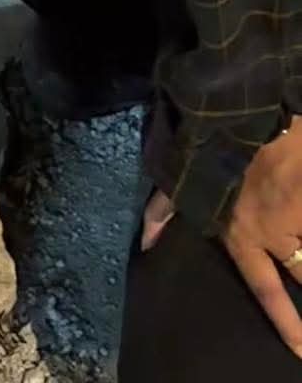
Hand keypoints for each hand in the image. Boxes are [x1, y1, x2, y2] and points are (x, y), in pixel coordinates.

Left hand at [142, 126, 301, 356]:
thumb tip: (145, 242)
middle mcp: (276, 232)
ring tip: (296, 216)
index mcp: (243, 234)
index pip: (266, 289)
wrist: (245, 107)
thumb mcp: (182, 178)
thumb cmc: (212, 143)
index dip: (287, 324)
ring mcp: (299, 215)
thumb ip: (164, 209)